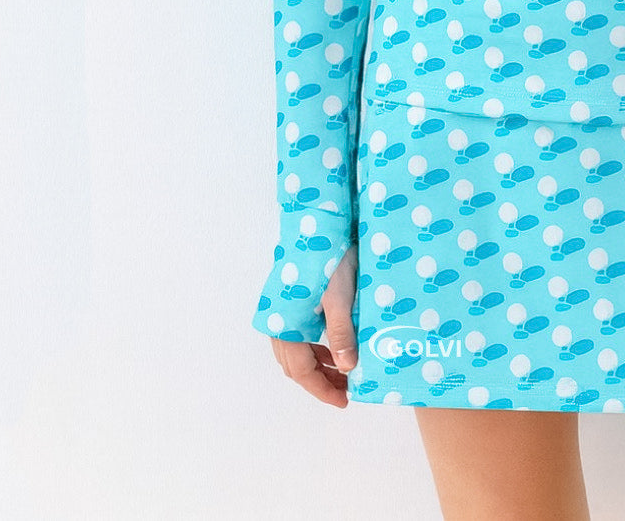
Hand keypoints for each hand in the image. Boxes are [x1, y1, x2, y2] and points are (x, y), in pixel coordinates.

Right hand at [268, 241, 358, 406]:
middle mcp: (278, 322)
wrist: (317, 223)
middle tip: (346, 390)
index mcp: (286, 325)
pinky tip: (333, 349)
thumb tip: (347, 368)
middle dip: (320, 381)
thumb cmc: (328, 259)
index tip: (344, 401)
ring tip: (343, 373)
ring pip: (295, 353)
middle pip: (295, 366)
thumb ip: (341, 335)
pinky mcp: (289, 302)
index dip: (323, 389)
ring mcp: (281, 313)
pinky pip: (297, 336)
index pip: (302, 371)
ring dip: (317, 366)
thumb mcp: (339, 297)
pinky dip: (314, 348)